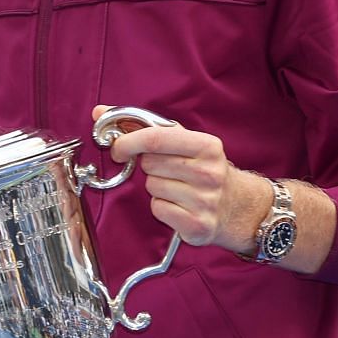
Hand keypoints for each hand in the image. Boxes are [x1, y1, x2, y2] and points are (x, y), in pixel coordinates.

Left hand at [94, 106, 258, 253]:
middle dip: (148, 166)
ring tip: (177, 188)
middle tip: (166, 170)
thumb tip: (99, 112)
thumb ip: (140, 124)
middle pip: (150, 164)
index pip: (155, 137)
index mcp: (207, 146)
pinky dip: (161, 207)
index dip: (128, 141)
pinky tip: (178, 205)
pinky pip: (158, 209)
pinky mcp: (198, 225)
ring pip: (152, 187)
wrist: (238, 207)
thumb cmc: (201, 167)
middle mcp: (210, 173)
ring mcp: (206, 201)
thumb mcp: (182, 140)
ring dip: (155, 187)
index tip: (116, 148)